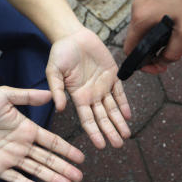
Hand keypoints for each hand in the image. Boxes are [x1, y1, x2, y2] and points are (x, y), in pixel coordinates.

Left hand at [0, 87, 84, 181]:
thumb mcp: (4, 95)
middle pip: (47, 159)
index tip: (81, 157)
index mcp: (26, 129)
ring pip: (35, 170)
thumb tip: (50, 94)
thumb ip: (26, 96)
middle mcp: (21, 145)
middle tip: (80, 177)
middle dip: (64, 167)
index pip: (51, 142)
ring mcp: (10, 158)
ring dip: (52, 177)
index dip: (66, 149)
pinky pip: (14, 178)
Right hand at [46, 27, 131, 148]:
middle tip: (118, 145)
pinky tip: (127, 115)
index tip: (101, 145)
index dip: (94, 133)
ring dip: (119, 122)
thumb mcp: (53, 72)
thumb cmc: (60, 53)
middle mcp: (91, 94)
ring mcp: (102, 85)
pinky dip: (124, 103)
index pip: (88, 119)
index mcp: (78, 96)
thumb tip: (60, 109)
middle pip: (103, 117)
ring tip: (126, 136)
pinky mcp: (112, 74)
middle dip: (110, 131)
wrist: (72, 35)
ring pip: (113, 108)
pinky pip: (120, 91)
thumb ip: (56, 90)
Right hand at [123, 0, 181, 72]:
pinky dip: (170, 26)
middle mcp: (138, 9)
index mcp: (140, 18)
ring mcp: (147, 0)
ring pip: (153, 28)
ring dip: (169, 39)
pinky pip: (158, 16)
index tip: (158, 68)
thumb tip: (165, 62)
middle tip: (176, 57)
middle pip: (142, 39)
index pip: (130, 49)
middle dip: (159, 51)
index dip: (142, 63)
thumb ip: (173, 52)